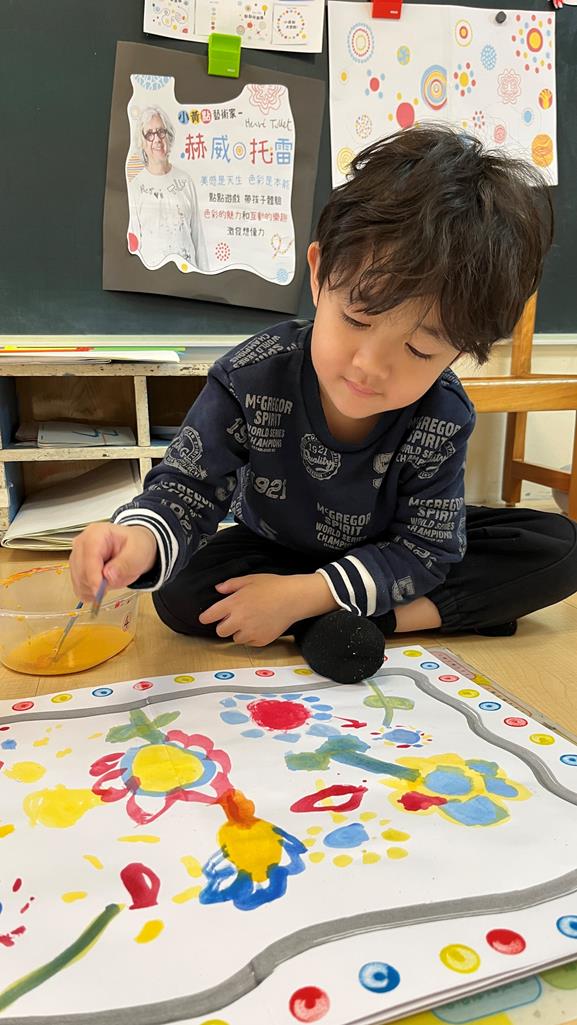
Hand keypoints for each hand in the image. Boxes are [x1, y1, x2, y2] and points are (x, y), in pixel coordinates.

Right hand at [69, 522, 157, 600]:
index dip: (93, 575)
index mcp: (96, 533)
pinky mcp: (76, 569)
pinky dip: (90, 593)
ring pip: (78, 580)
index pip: (89, 556)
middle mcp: (81, 543)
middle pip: (81, 570)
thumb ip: (125, 563)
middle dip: (96, 583)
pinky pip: (79, 587)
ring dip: (94, 589)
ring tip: (112, 581)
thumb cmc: (135, 546)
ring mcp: (77, 557)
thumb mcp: (137, 552)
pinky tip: (102, 588)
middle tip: (114, 583)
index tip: (100, 591)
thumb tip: (108, 576)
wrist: (133, 548)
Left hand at [198, 573, 337, 646]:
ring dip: (238, 632)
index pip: (210, 616)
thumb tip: (218, 589)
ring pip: (235, 638)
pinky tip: (260, 625)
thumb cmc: (273, 586)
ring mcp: (250, 632)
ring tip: (250, 621)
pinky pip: (249, 643)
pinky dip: (251, 636)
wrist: (293, 598)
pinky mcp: (261, 640)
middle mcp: (240, 620)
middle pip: (220, 631)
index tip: (205, 618)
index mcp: (234, 604)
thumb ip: (231, 585)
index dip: (206, 617)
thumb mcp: (250, 579)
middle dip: (224, 625)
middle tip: (233, 619)